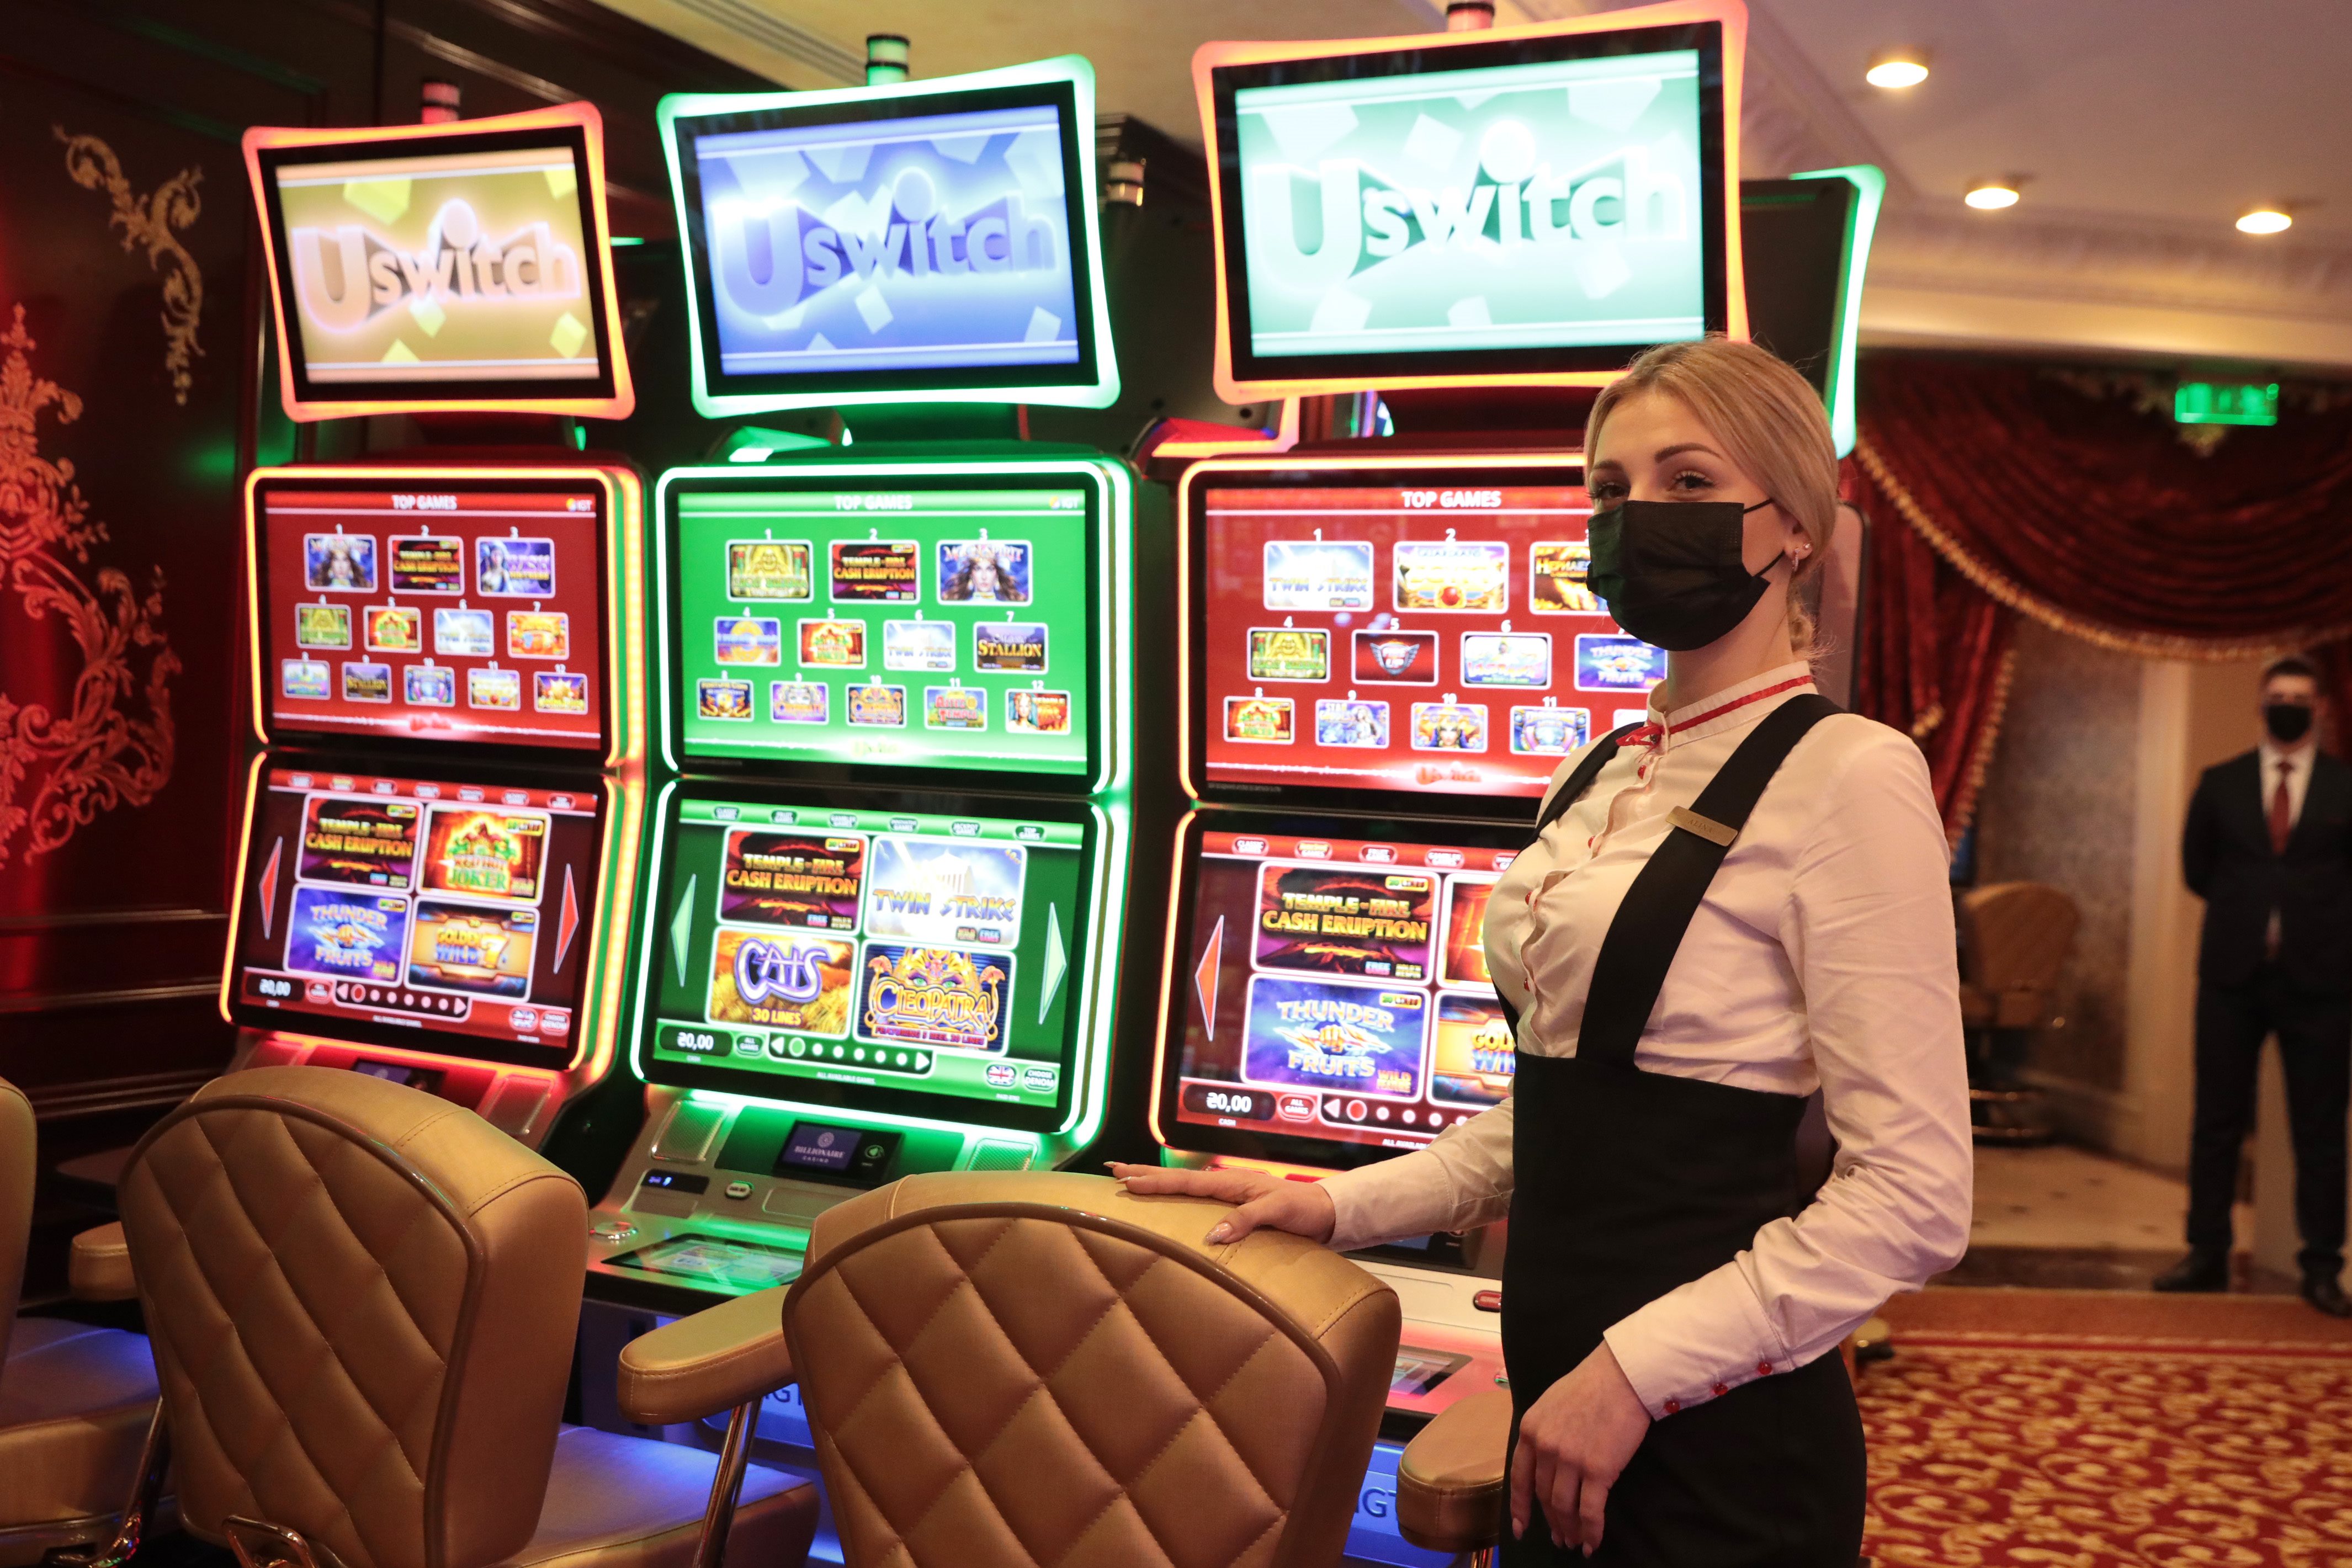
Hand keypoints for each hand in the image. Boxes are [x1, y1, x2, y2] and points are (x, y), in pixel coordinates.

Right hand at [1105, 1162, 1335, 1244]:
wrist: (1327, 1212)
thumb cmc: (1304, 1210)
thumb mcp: (1279, 1213)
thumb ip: (1247, 1220)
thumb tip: (1212, 1235)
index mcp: (1231, 1182)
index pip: (1184, 1182)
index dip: (1154, 1182)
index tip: (1125, 1181)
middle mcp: (1226, 1185)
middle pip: (1177, 1178)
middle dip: (1145, 1173)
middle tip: (1113, 1170)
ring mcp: (1229, 1194)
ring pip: (1184, 1186)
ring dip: (1157, 1182)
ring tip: (1130, 1181)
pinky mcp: (1235, 1206)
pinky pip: (1197, 1199)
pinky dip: (1176, 1196)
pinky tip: (1168, 1201)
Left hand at [1509, 1344, 1649, 1554]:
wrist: (1621, 1376)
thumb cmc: (1590, 1385)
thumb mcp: (1550, 1404)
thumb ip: (1542, 1432)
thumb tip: (1542, 1460)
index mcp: (1530, 1430)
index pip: (1519, 1478)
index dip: (1520, 1507)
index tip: (1521, 1528)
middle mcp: (1545, 1448)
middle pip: (1544, 1496)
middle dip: (1551, 1522)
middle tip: (1559, 1538)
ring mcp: (1570, 1460)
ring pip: (1564, 1507)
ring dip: (1570, 1530)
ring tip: (1575, 1542)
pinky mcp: (1598, 1470)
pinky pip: (1590, 1511)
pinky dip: (1591, 1531)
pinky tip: (1592, 1543)